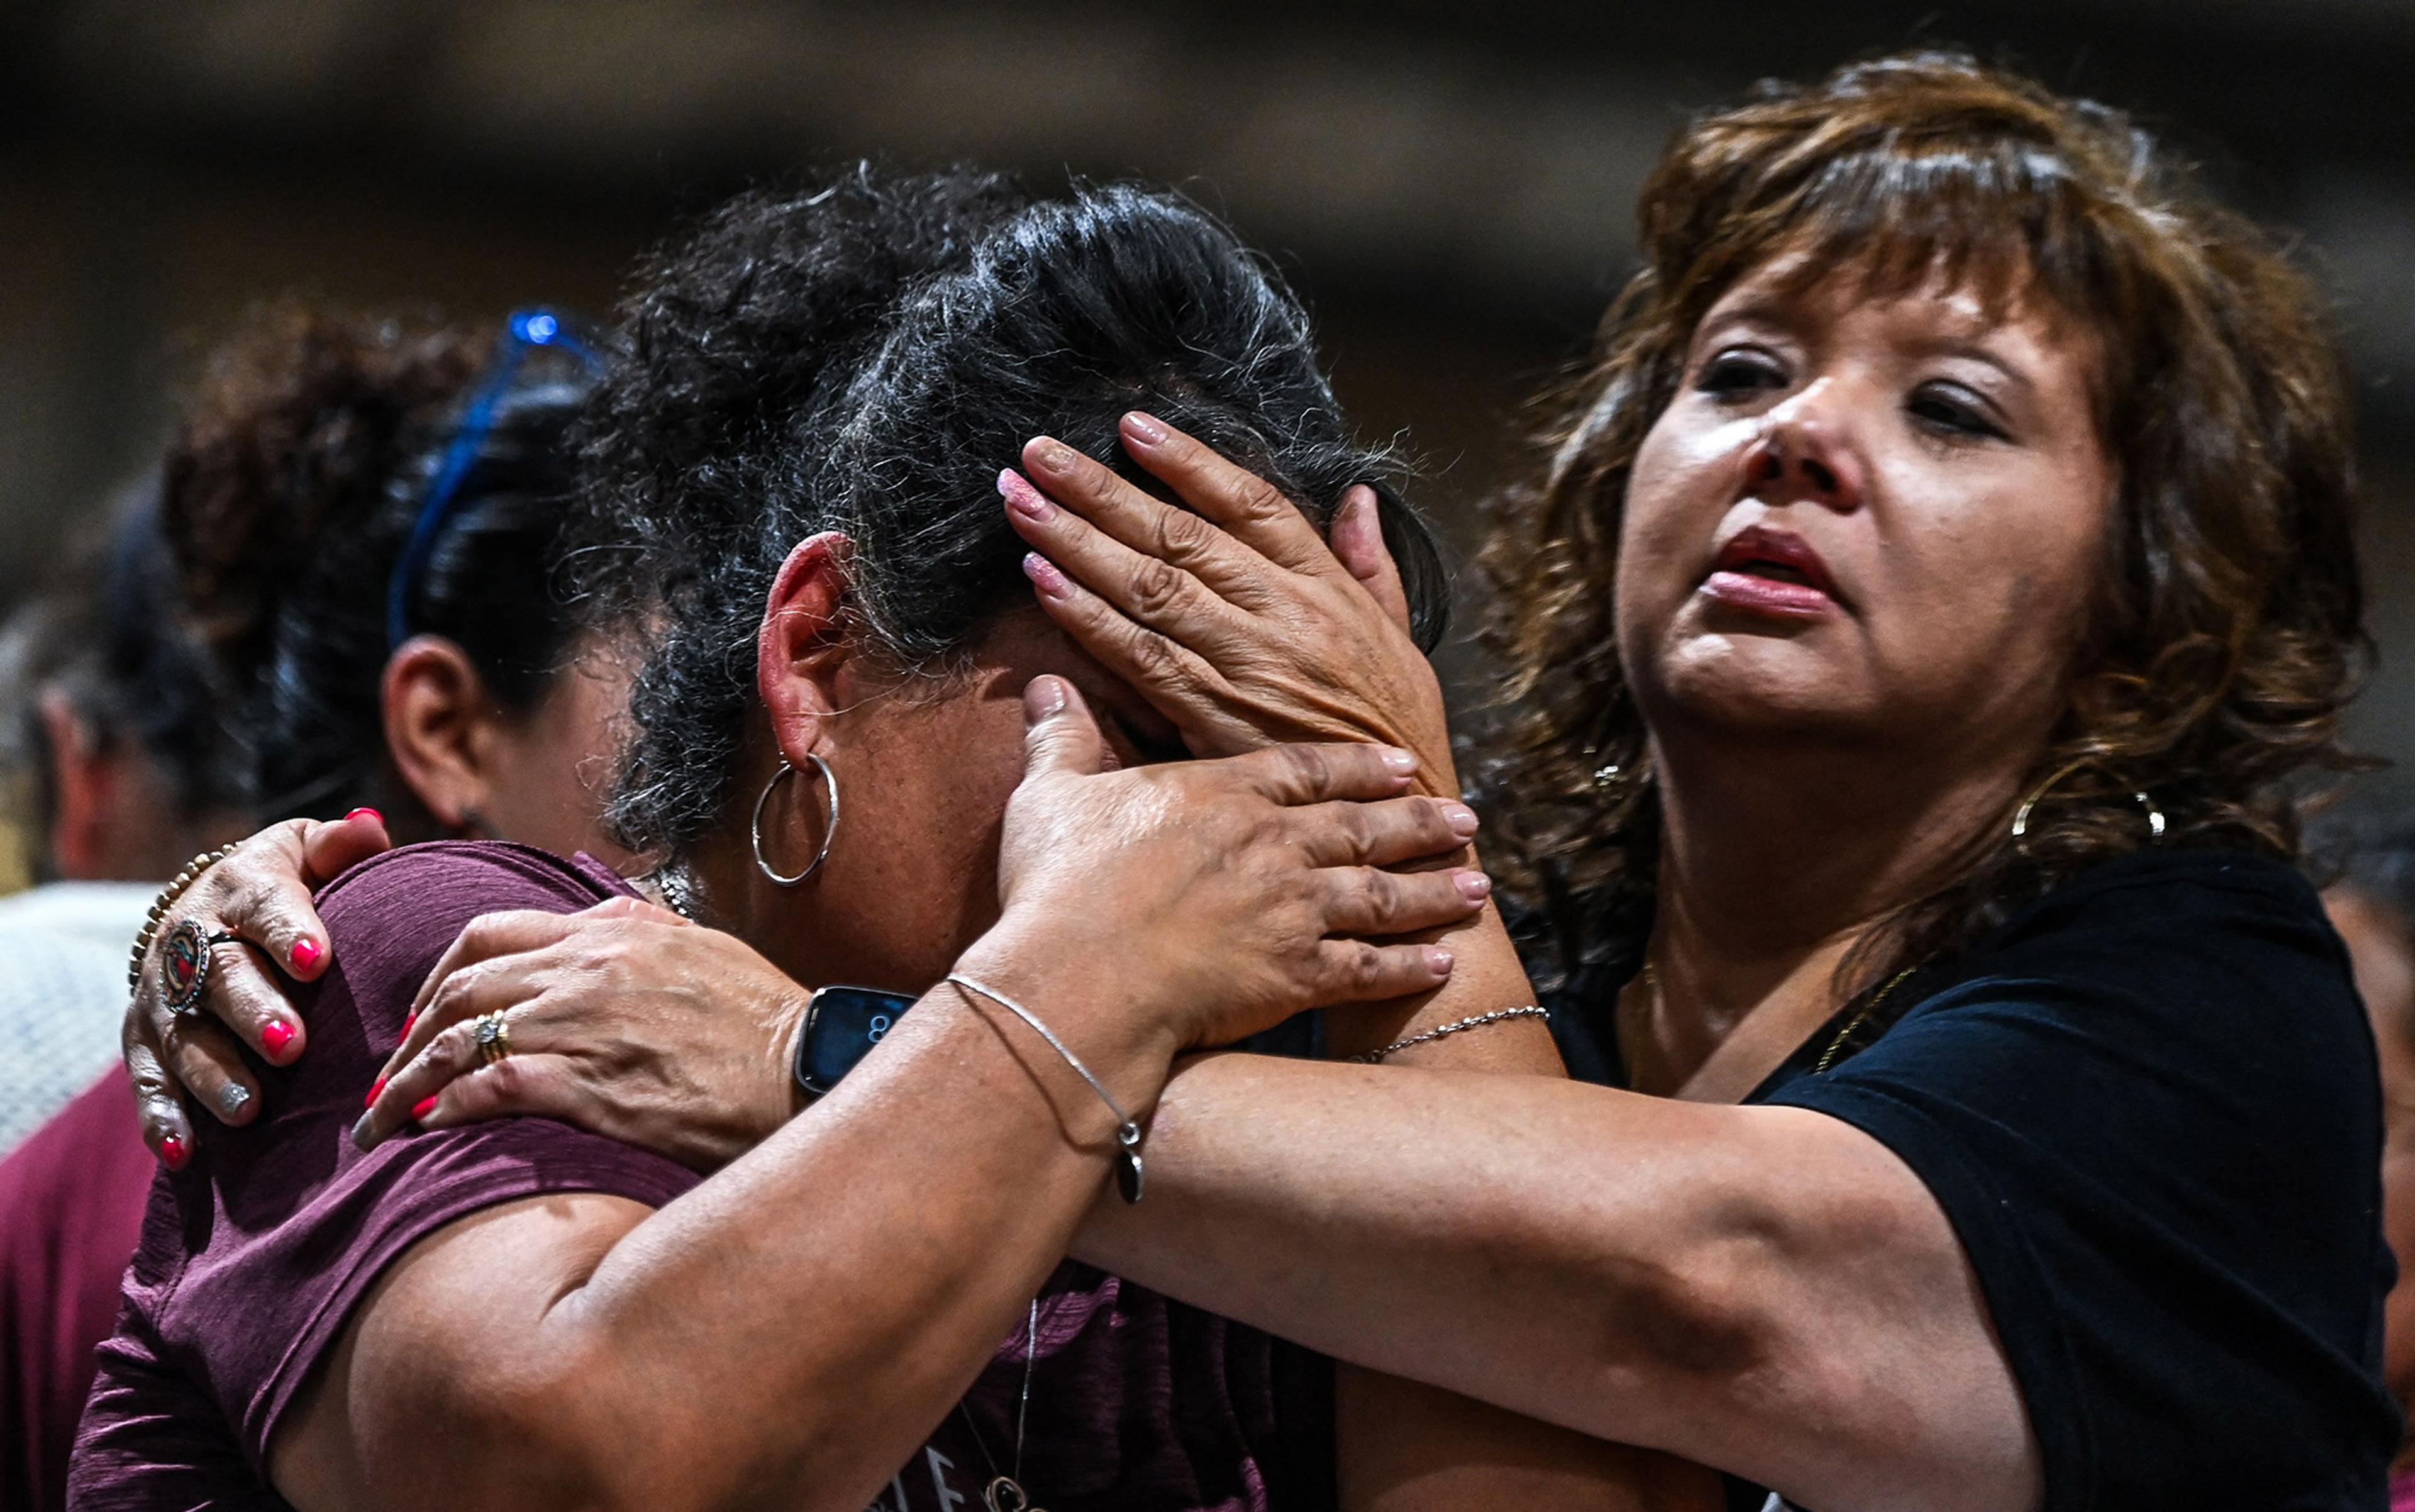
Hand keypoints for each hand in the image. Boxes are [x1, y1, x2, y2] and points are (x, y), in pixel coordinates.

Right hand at [124, 809, 391, 1165]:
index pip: (265, 906)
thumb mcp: (308, 853)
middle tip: (292, 1045)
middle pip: (219, 976)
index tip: (320, 960)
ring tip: (250, 1110)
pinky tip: (184, 1151)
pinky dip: (161, 1117)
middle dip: (252, 1011)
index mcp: (240, 888)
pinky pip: (147, 1081)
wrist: (208, 913)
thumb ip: (340, 846)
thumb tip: (371, 827)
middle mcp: (191, 940)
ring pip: (182, 1036)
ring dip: (214, 1074)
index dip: (290, 932)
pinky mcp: (144, 1041)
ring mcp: (162, 995)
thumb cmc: (286, 885)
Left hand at [355, 898, 808, 1168]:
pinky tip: (429, 1131)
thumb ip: (640, 933)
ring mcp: (586, 1024)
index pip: (489, 934)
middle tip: (387, 1077)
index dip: (437, 977)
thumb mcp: (700, 949)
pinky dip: (447, 1107)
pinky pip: (491, 1088)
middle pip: (459, 986)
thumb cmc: (764, 1021)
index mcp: (612, 931)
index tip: (423, 1016)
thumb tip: (600, 924)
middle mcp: (588, 967)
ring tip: (383, 1119)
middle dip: (409, 1033)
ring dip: (408, 1082)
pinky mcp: (592, 1086)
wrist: (811, 1066)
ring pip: (462, 1038)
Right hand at [959, 676, 1487, 1055]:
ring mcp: (1292, 910)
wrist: (1079, 978)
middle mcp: (1272, 845)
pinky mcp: (1296, 975)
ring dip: (1433, 888)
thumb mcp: (1052, 798)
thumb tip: (1046, 687)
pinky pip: (1369, 968)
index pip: (1305, 770)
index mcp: (1220, 796)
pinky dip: (1409, 965)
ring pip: (1382, 892)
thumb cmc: (1058, 889)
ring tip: (1477, 885)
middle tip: (1464, 816)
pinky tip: (1441, 962)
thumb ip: (1063, 739)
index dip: (1356, 766)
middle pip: (1361, 825)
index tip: (1397, 762)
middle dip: (1417, 820)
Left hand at [1004, 414, 1458, 795]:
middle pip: (1179, 535)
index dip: (1187, 461)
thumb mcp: (1402, 637)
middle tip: (1038, 455)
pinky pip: (1141, 659)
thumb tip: (1358, 499)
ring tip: (1021, 504)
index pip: (1249, 503)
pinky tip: (1044, 584)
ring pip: (1150, 587)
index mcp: (1326, 588)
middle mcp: (1283, 616)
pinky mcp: (1215, 719)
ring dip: (1077, 542)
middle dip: (1101, 489)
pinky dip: (1089, 618)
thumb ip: (1372, 565)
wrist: (1400, 823)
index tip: (1131, 427)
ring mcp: (1247, 665)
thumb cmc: (1395, 730)